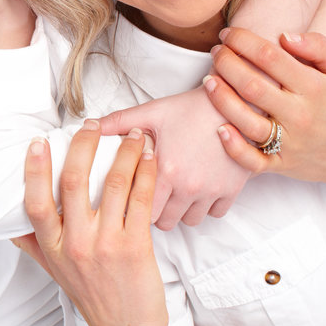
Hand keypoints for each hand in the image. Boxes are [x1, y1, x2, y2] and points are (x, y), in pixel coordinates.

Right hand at [16, 123, 167, 325]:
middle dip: (82, 146)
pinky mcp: (136, 247)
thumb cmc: (93, 299)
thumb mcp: (54, 271)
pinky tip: (148, 158)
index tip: (37, 143)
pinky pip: (140, 200)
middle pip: (72, 183)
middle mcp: (76, 244)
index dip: (34, 170)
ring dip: (123, 153)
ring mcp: (106, 244)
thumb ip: (33, 244)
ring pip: (112, 184)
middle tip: (90, 126)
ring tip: (131, 134)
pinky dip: (145, 173)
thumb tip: (11, 220)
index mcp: (53, 248)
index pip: (35, 203)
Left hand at [99, 87, 248, 227]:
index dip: (133, 206)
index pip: (140, 210)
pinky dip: (206, 207)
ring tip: (174, 194)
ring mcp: (211, 191)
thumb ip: (118, 122)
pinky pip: (216, 213)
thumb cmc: (192, 108)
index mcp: (164, 170)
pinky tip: (197, 191)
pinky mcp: (231, 190)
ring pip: (190, 221)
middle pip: (164, 222)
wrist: (236, 103)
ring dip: (180, 211)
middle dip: (155, 212)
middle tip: (151, 197)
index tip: (130, 198)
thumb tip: (89, 126)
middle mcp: (188, 186)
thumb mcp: (151, 111)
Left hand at [206, 27, 325, 186]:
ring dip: (221, 99)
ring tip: (207, 80)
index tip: (228, 33)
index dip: (243, 41)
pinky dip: (234, 147)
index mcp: (314, 88)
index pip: (270, 57)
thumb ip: (320, 46)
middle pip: (252, 86)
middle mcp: (299, 115)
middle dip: (226, 65)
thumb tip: (285, 35)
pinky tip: (219, 129)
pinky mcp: (280, 164)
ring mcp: (289, 142)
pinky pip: (252, 161)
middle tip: (215, 52)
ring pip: (247, 122)